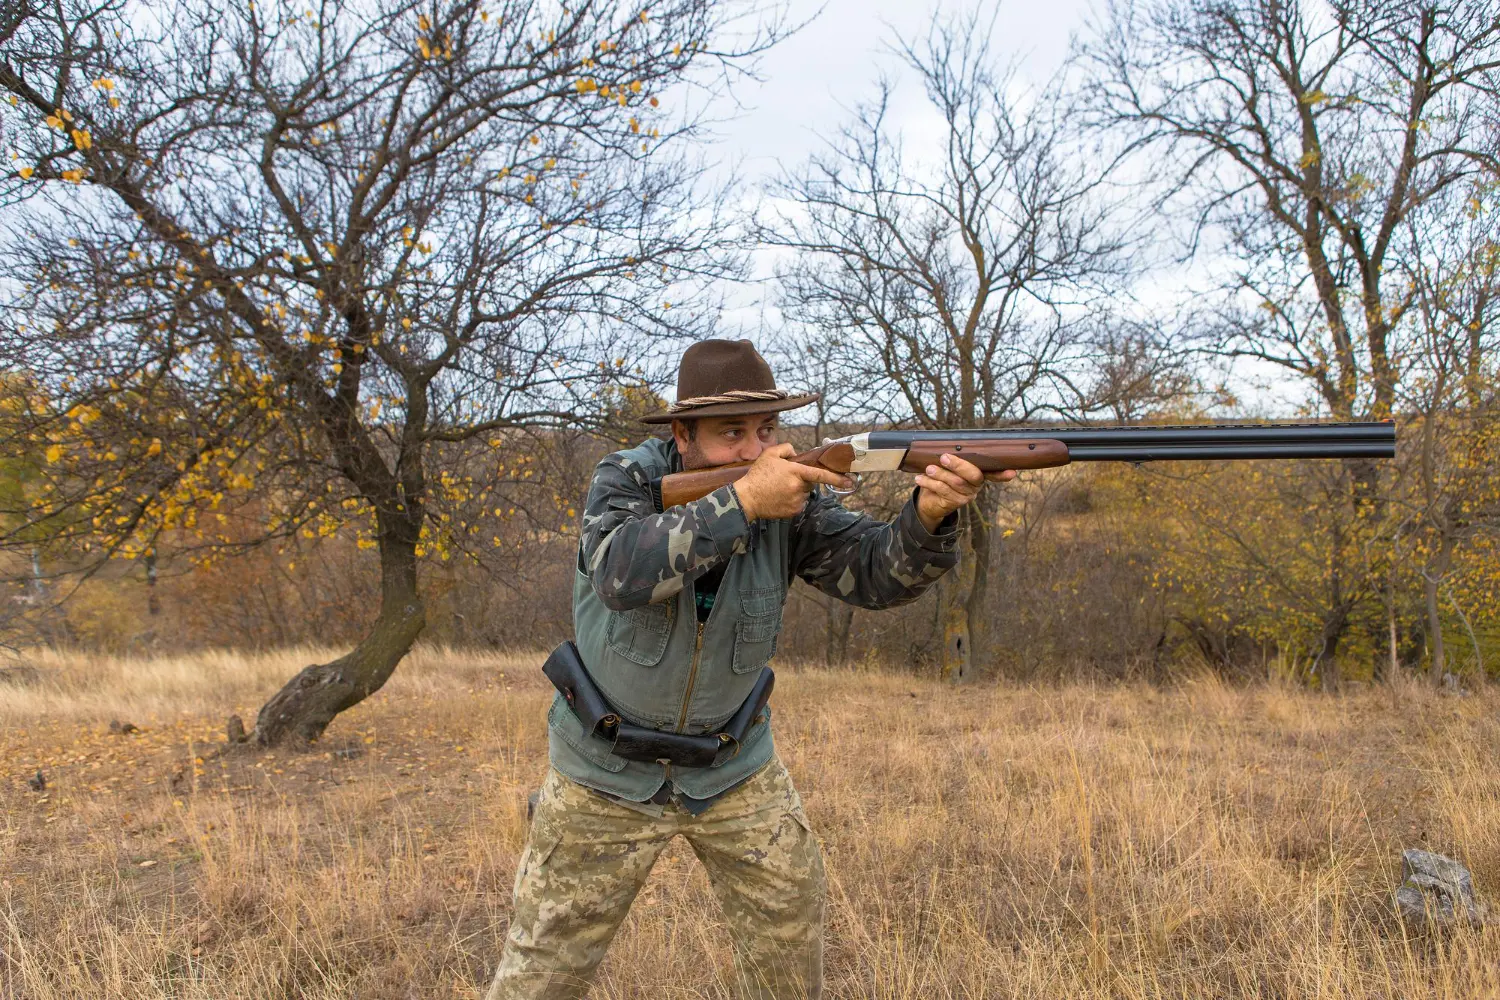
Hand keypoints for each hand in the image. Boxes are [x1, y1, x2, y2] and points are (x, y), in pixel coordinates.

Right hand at [735, 443, 854, 521]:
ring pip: (804, 493)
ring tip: (779, 489)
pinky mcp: (793, 511)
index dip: (837, 478)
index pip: (820, 474)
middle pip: (810, 482)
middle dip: (802, 479)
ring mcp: (797, 501)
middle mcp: (799, 487)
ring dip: (797, 490)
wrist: (746, 498)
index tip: (850, 481)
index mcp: (795, 472)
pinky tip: (779, 497)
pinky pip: (799, 503)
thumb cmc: (758, 475)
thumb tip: (797, 454)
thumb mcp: (770, 454)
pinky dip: (792, 500)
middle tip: (785, 478)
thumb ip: (787, 448)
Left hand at [915, 454, 1014, 531]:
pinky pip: (943, 491)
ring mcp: (967, 495)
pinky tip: (920, 478)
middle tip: (944, 457)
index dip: (1002, 474)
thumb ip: (953, 456)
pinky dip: (930, 483)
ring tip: (928, 468)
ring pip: (956, 483)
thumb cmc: (941, 476)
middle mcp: (976, 485)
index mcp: (978, 473)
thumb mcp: (947, 465)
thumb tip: (947, 445)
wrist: (929, 500)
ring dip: (941, 474)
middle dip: (959, 465)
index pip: (994, 473)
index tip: (1012, 473)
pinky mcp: (955, 503)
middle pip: (974, 475)